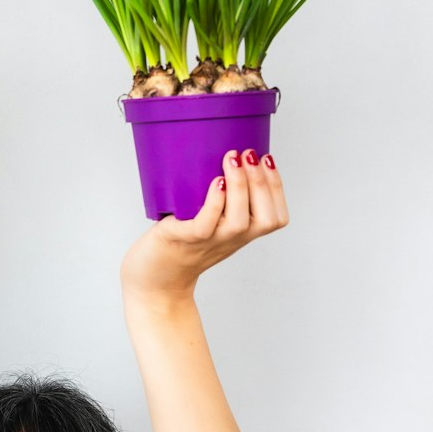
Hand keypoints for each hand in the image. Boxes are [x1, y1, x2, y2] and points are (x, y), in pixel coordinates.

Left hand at [120, 148, 288, 303]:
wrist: (155, 278)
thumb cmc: (180, 244)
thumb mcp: (210, 221)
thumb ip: (221, 198)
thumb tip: (225, 154)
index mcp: (241, 234)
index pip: (276, 218)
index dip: (276, 187)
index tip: (267, 158)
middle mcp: (230, 240)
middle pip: (264, 218)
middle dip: (262, 182)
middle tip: (248, 153)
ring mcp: (209, 242)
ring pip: (238, 221)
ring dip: (240, 186)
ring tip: (231, 159)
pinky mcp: (184, 240)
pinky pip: (205, 225)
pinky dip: (215, 203)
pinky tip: (216, 183)